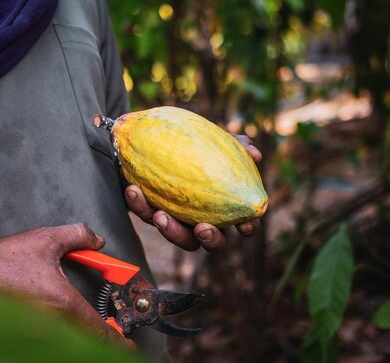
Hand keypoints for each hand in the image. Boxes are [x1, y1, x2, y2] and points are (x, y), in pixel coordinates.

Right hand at [0, 224, 133, 348]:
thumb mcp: (43, 240)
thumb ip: (76, 235)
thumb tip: (96, 239)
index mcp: (64, 304)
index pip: (101, 331)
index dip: (118, 340)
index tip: (128, 343)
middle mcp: (54, 323)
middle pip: (88, 339)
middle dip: (102, 335)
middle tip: (111, 329)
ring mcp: (39, 331)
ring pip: (71, 339)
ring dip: (82, 333)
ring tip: (89, 323)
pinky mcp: (24, 334)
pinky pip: (53, 337)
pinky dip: (64, 332)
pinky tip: (59, 318)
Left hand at [126, 134, 262, 251]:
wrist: (153, 135)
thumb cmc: (194, 142)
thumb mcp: (214, 139)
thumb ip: (236, 145)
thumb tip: (255, 154)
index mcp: (225, 205)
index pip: (244, 224)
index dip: (247, 228)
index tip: (244, 226)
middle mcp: (203, 218)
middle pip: (213, 243)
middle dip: (210, 239)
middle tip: (201, 227)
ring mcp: (177, 218)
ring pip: (178, 237)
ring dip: (170, 230)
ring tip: (160, 215)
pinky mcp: (150, 212)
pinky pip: (145, 214)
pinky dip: (140, 205)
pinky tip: (134, 189)